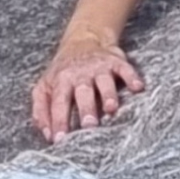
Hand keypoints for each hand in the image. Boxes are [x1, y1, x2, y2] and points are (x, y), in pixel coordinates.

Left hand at [30, 35, 144, 143]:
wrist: (84, 39)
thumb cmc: (64, 72)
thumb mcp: (45, 87)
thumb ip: (41, 111)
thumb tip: (48, 136)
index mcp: (61, 81)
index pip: (58, 102)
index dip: (58, 120)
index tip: (59, 139)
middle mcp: (79, 74)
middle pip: (82, 92)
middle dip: (86, 108)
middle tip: (89, 125)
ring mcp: (98, 67)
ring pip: (104, 81)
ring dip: (108, 94)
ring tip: (111, 108)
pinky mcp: (115, 61)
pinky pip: (125, 68)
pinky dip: (131, 77)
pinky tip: (137, 87)